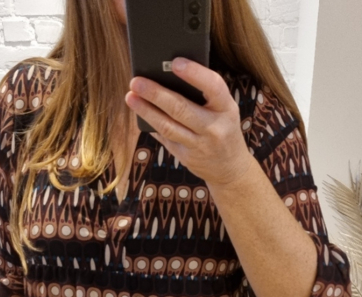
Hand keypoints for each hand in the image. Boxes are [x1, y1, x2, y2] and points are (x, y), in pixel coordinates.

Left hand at [125, 57, 253, 186]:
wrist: (230, 168)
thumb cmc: (224, 128)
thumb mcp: (224, 109)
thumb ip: (206, 94)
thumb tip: (171, 73)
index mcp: (226, 108)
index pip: (213, 86)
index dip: (194, 74)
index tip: (175, 62)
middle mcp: (214, 128)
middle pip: (181, 109)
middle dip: (156, 94)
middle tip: (136, 81)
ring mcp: (199, 145)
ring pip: (168, 127)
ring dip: (146, 111)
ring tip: (131, 97)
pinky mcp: (186, 157)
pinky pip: (165, 138)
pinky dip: (151, 125)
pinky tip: (139, 114)